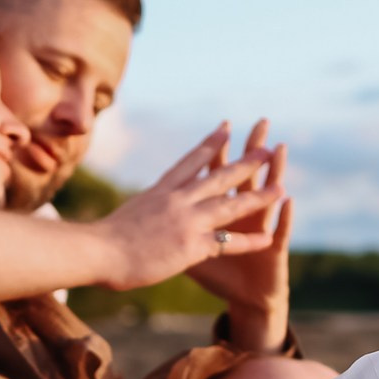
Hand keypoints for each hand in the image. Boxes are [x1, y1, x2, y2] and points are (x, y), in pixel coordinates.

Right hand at [91, 123, 286, 290]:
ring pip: (230, 204)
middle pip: (218, 176)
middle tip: (265, 147)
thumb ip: (141, 211)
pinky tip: (268, 238)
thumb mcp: (125, 216)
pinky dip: (249, 241)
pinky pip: (227, 242)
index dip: (210, 144)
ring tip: (281, 186)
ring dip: (258, 196)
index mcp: (159, 191)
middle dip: (245, 161)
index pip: (189, 162)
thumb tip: (138, 211)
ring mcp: (186, 221)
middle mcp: (176, 200)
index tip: (226, 127)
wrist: (97, 251)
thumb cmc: (99, 240)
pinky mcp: (190, 245)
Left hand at [185, 119, 292, 351]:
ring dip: (274, 173)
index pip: (218, 178)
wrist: (249, 302)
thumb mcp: (189, 255)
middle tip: (261, 121)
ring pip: (267, 198)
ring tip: (280, 149)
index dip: (219, 155)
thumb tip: (151, 219)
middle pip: (246, 179)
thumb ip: (176, 234)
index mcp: (223, 215)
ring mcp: (262, 231)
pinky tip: (289, 200)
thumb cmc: (220, 278)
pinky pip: (280, 233)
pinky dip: (284, 218)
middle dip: (251, 150)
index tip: (223, 126)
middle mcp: (246, 217)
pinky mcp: (275, 252)